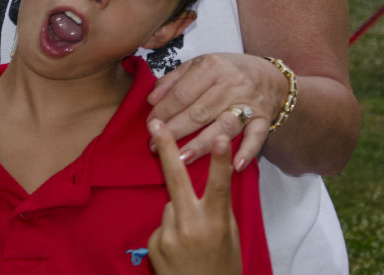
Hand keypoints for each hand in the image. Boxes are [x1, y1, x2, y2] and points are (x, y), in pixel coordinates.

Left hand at [146, 52, 276, 168]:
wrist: (270, 76)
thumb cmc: (228, 71)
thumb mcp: (199, 65)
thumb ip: (173, 80)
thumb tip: (152, 99)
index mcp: (212, 66)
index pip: (182, 93)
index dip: (164, 111)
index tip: (150, 125)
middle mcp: (232, 84)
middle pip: (199, 112)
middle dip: (175, 130)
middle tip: (155, 146)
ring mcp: (249, 102)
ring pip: (223, 126)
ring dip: (202, 144)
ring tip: (182, 158)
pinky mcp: (264, 118)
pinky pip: (256, 136)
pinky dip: (247, 151)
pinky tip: (235, 166)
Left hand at [147, 120, 240, 274]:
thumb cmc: (223, 268)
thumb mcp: (230, 238)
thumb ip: (216, 211)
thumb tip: (200, 187)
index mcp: (216, 225)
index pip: (219, 187)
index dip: (220, 161)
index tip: (220, 137)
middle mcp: (190, 228)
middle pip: (176, 180)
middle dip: (166, 148)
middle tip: (155, 124)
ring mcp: (169, 237)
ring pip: (170, 206)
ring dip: (177, 214)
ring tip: (190, 241)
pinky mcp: (153, 245)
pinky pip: (161, 226)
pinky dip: (168, 232)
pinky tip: (179, 251)